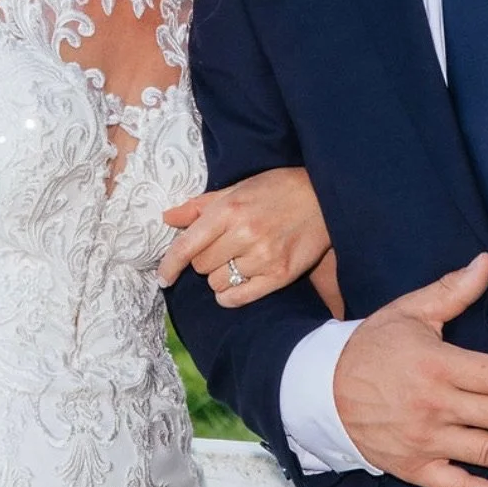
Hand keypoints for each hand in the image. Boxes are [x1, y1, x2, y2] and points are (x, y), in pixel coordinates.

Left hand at [160, 167, 330, 306]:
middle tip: (222, 248)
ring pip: (218, 283)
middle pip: (201, 267)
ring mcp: (263, 257)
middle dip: (205, 260)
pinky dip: (231, 295)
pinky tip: (237, 283)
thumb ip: (200, 206)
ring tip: (236, 261)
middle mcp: (244, 235)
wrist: (324, 196)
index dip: (169, 266)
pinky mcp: (280, 275)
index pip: (186, 247)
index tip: (164, 277)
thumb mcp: (236, 189)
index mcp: (228, 211)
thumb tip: (168, 218)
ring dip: (220, 276)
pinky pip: (240, 297)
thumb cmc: (276, 189)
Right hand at [332, 253, 487, 486]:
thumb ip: (452, 291)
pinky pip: (454, 485)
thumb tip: (485, 262)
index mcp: (437, 364)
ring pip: (485, 452)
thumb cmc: (369, 347)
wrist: (320, 389)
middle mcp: (434, 405)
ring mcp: (424, 439)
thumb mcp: (410, 312)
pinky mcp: (412, 466)